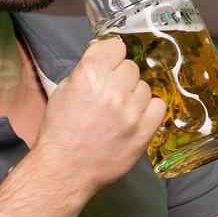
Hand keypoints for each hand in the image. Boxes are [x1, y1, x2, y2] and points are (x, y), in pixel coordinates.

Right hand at [31, 36, 166, 195]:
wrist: (64, 170)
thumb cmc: (60, 131)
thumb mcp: (64, 90)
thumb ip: (87, 69)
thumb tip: (106, 53)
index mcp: (89, 75)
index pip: (116, 46)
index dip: (111, 57)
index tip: (109, 66)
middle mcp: (112, 90)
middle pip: (131, 68)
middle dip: (121, 78)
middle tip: (110, 95)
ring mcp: (130, 112)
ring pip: (145, 87)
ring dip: (134, 96)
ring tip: (119, 112)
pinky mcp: (143, 132)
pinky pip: (158, 107)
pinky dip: (148, 111)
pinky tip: (134, 119)